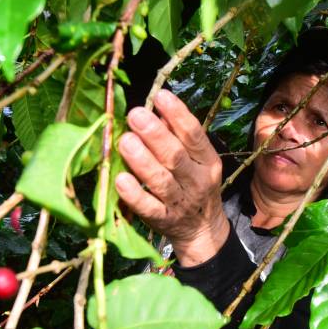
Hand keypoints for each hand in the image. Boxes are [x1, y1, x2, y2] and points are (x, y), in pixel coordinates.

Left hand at [115, 89, 229, 266]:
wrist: (202, 232)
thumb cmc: (194, 186)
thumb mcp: (197, 161)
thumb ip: (178, 135)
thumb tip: (159, 107)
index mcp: (207, 162)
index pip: (194, 135)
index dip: (178, 114)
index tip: (160, 96)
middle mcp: (197, 181)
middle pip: (176, 157)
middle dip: (155, 135)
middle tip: (135, 115)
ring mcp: (180, 203)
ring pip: (161, 181)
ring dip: (142, 161)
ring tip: (125, 141)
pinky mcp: (163, 221)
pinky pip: (147, 207)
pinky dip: (134, 194)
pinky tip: (120, 179)